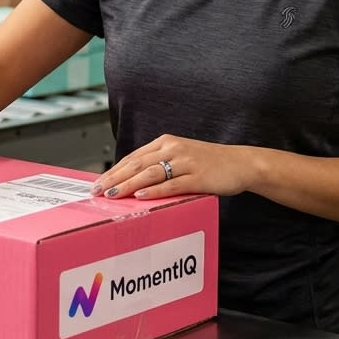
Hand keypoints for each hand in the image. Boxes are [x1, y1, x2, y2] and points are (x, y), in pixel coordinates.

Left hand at [92, 134, 252, 200]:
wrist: (240, 163)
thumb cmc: (209, 163)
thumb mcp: (181, 157)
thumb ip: (159, 165)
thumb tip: (132, 181)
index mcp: (166, 143)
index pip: (133, 157)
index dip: (114, 171)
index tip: (98, 183)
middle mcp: (173, 149)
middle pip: (137, 164)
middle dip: (114, 178)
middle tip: (97, 191)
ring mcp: (186, 162)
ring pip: (151, 173)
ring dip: (129, 184)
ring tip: (113, 195)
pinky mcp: (198, 176)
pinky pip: (173, 184)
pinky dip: (156, 190)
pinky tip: (142, 196)